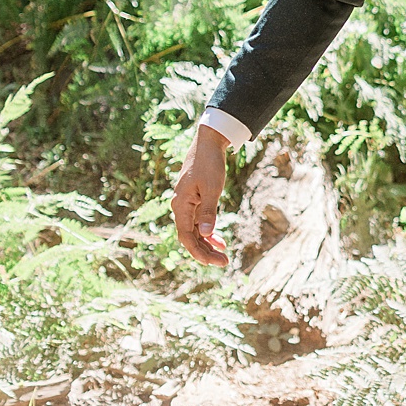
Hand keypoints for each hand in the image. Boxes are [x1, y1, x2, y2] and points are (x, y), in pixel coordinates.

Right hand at [172, 130, 231, 264]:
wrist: (208, 143)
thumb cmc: (209, 164)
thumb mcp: (212, 188)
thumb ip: (208, 212)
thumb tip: (207, 234)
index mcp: (181, 205)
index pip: (186, 237)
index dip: (199, 252)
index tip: (214, 263)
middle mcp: (180, 207)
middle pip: (190, 237)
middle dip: (205, 252)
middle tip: (224, 262)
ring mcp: (187, 205)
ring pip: (195, 231)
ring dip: (208, 244)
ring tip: (223, 255)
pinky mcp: (194, 201)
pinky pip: (199, 222)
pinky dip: (209, 232)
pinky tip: (220, 240)